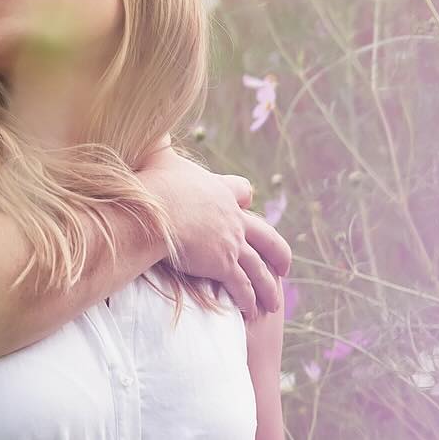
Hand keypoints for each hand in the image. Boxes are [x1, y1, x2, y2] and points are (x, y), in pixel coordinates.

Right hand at [140, 149, 289, 320]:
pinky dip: (248, 299)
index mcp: (218, 191)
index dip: (242, 198)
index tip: (246, 203)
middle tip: (285, 266)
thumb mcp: (158, 155)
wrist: (156, 210)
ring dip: (268, 287)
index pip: (240, 191)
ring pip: (259, 267)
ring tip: (274, 303)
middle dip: (277, 252)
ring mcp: (230, 242)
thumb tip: (153, 127)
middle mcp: (232, 218)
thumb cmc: (154, 183)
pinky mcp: (223, 263)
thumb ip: (159, 143)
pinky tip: (252, 312)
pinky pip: (241, 285)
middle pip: (266, 235)